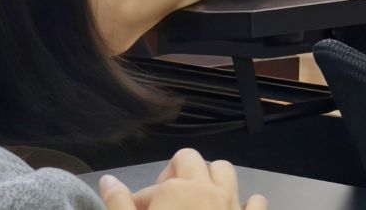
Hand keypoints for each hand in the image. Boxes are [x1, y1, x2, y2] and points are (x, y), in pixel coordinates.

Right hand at [99, 150, 266, 209]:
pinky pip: (257, 202)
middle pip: (192, 160)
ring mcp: (232, 205)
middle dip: (178, 172)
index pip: (152, 185)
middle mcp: (205, 189)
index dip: (141, 200)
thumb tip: (108, 180)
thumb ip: (118, 203)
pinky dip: (249, 204)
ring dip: (213, 179)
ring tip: (200, 199)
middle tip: (168, 199)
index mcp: (175, 189)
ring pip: (226, 171)